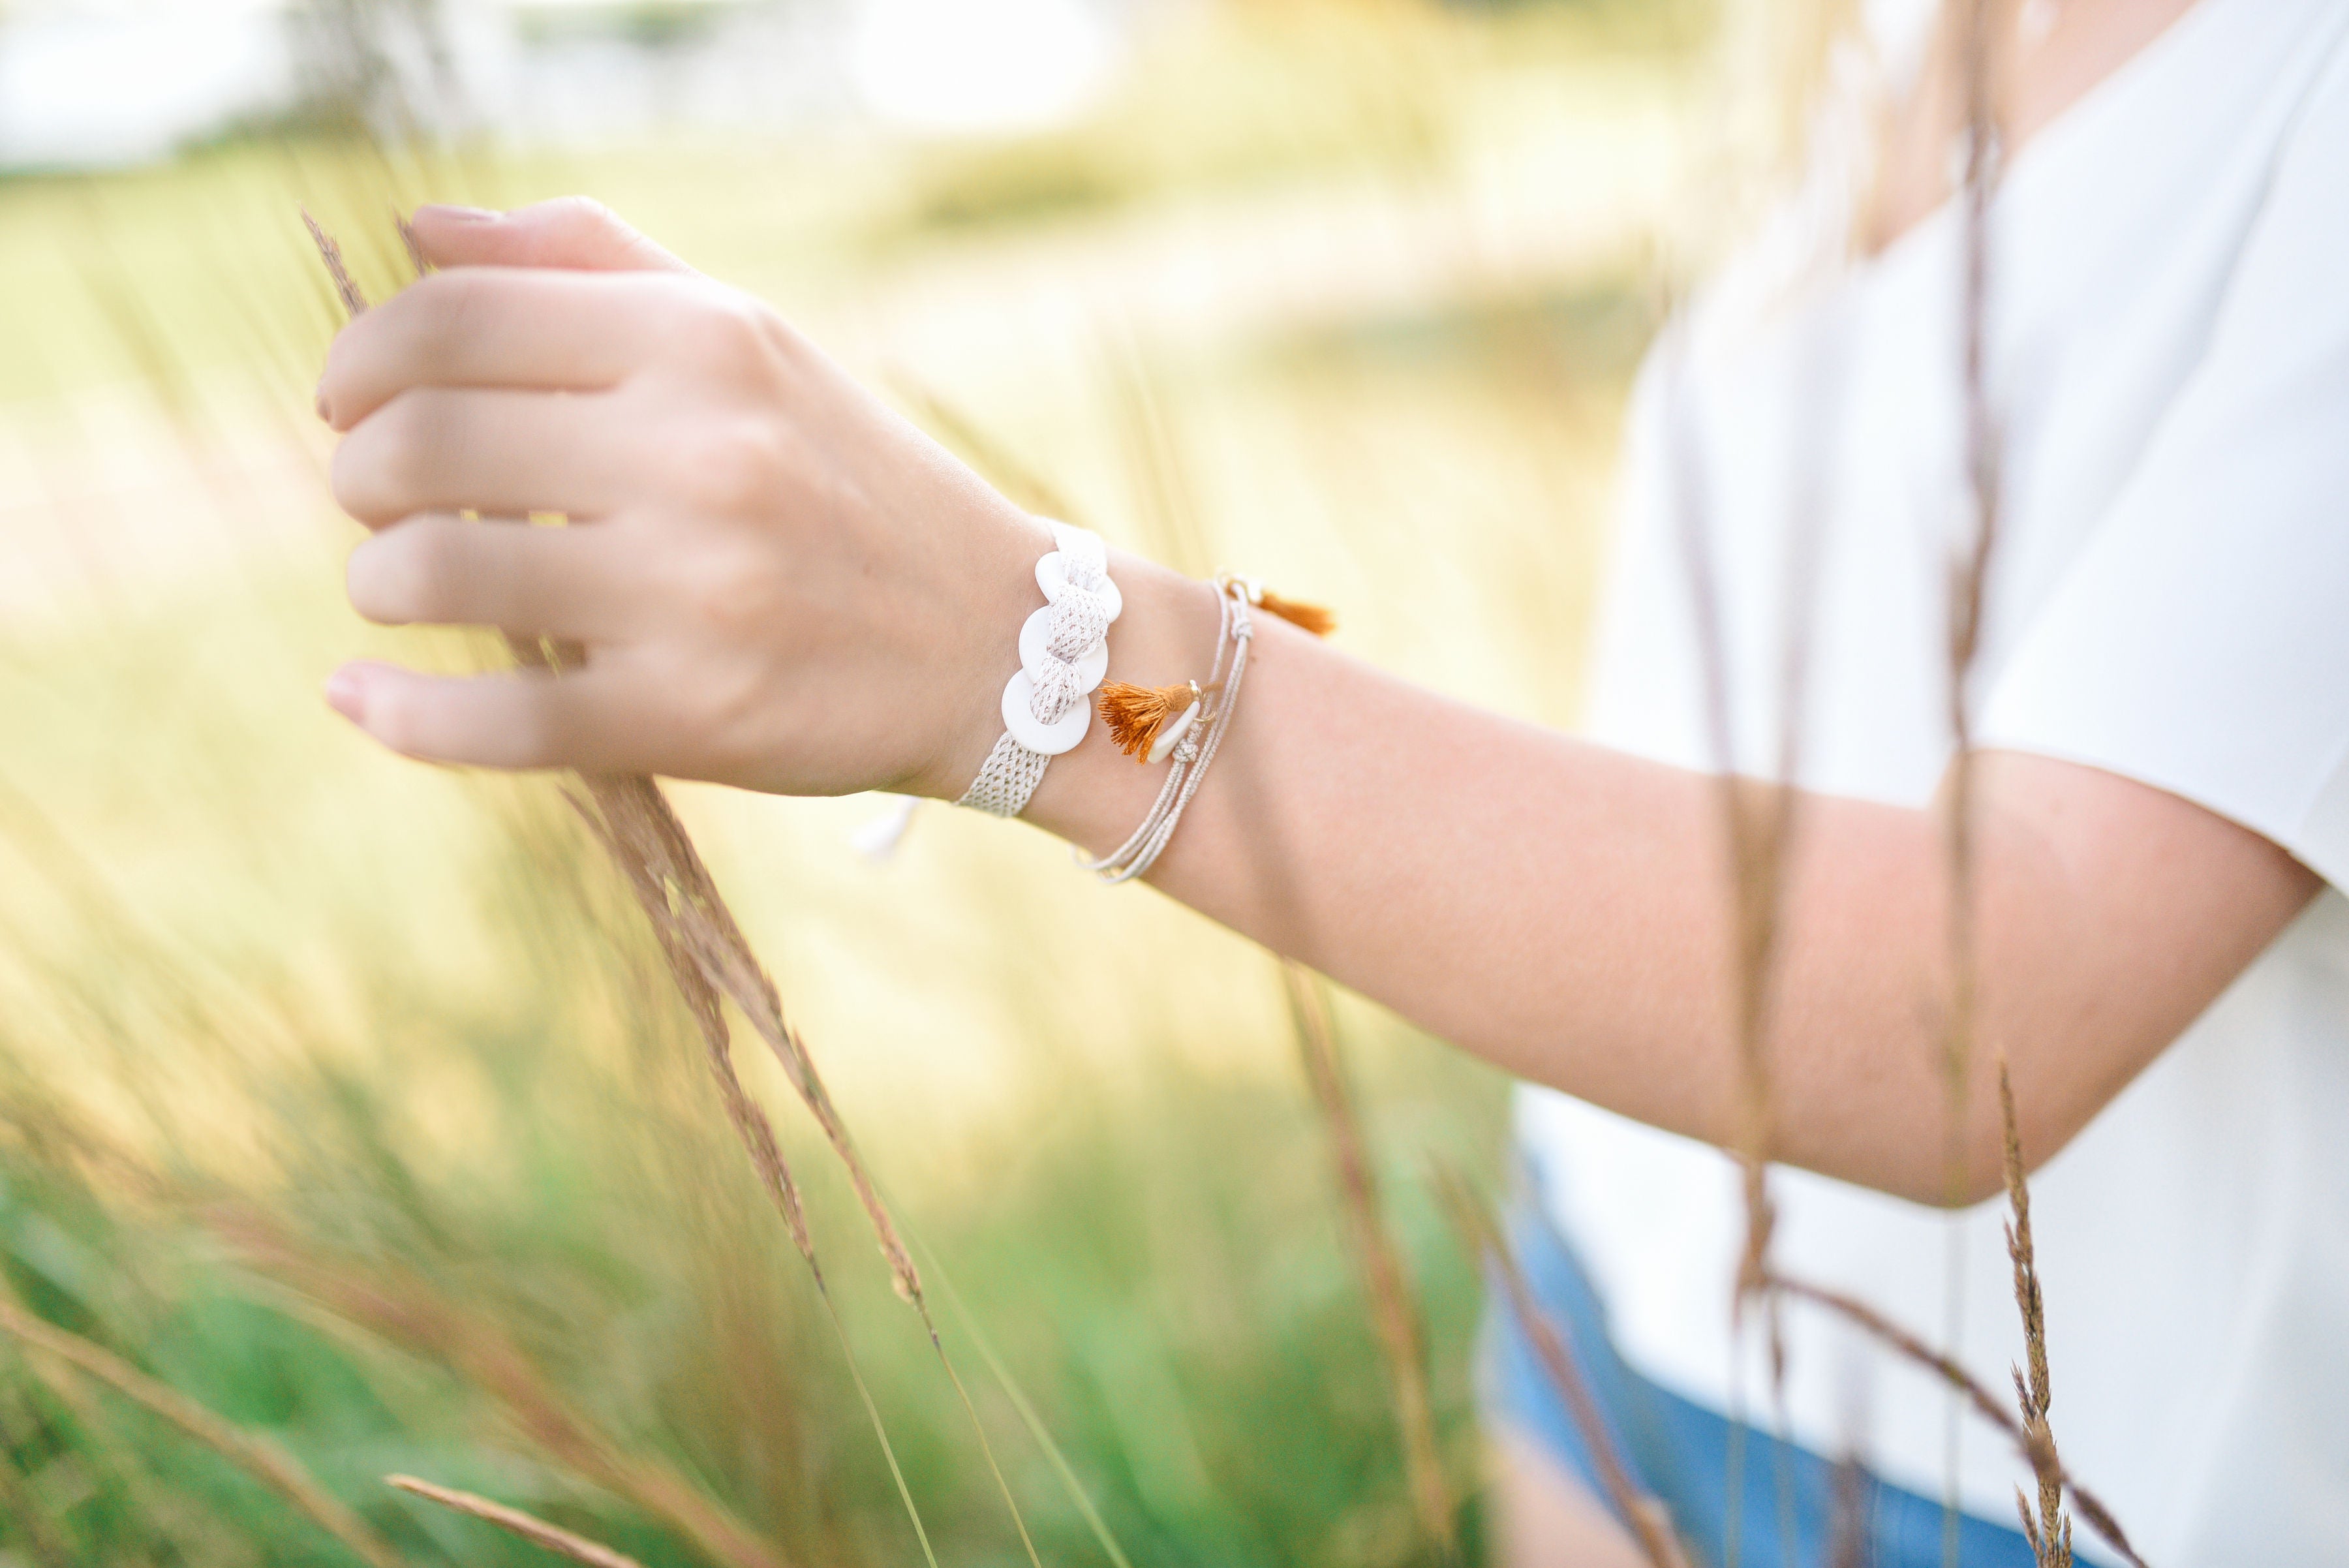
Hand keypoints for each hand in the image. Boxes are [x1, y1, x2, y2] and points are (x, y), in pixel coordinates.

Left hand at [318, 198, 1047, 798]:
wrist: (997, 641)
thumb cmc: (847, 482)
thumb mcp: (750, 339)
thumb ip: (590, 265)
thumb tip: (415, 237)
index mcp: (707, 346)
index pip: (451, 320)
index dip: (361, 359)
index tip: (352, 401)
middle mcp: (705, 457)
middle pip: (420, 445)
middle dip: (364, 476)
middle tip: (383, 502)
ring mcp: (699, 594)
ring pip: (436, 577)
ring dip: (380, 583)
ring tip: (405, 586)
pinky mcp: (693, 718)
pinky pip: (494, 723)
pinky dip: (398, 715)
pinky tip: (365, 699)